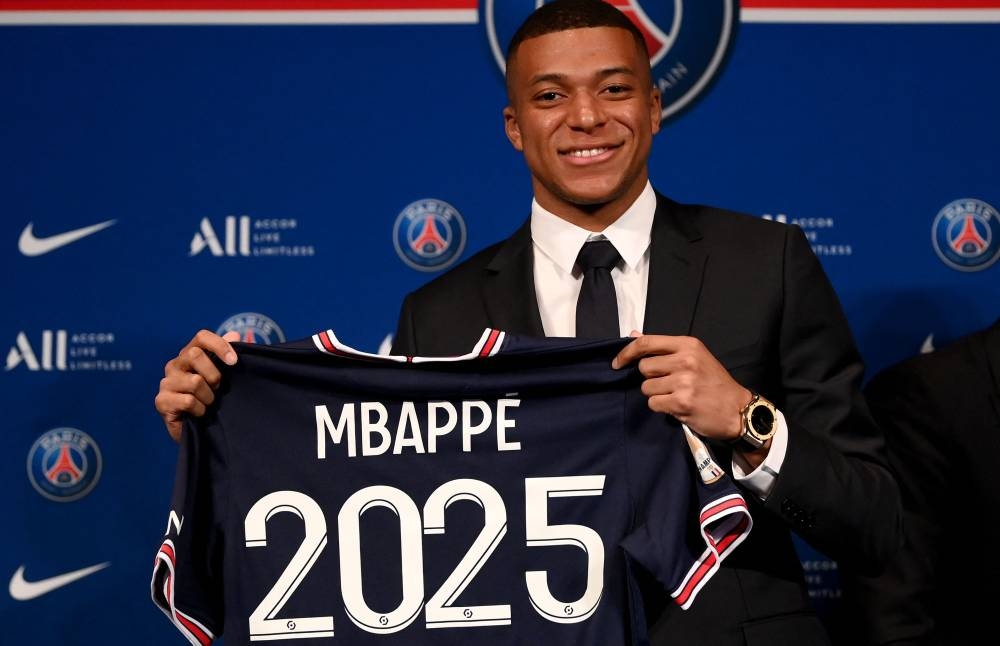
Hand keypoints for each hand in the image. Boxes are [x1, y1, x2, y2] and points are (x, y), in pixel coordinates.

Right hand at [154, 330, 239, 441]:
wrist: (200, 430)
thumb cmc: (213, 398)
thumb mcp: (225, 376)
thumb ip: (229, 356)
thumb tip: (234, 334)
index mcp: (190, 354)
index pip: (201, 336)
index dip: (219, 345)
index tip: (234, 362)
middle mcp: (175, 364)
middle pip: (196, 355)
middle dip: (214, 375)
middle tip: (217, 388)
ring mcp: (166, 382)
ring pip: (195, 381)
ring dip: (209, 396)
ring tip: (207, 403)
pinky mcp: (161, 401)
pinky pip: (188, 401)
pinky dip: (200, 409)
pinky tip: (199, 413)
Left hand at [612, 333, 751, 443]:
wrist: (738, 410)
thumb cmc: (714, 383)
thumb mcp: (695, 357)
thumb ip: (664, 348)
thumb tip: (633, 334)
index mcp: (688, 345)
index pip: (646, 343)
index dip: (626, 352)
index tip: (617, 363)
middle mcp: (685, 360)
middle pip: (644, 368)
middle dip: (651, 378)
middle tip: (668, 384)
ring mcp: (683, 382)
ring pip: (646, 388)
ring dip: (656, 394)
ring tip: (676, 395)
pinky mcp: (681, 402)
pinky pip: (653, 403)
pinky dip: (661, 407)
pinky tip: (677, 406)